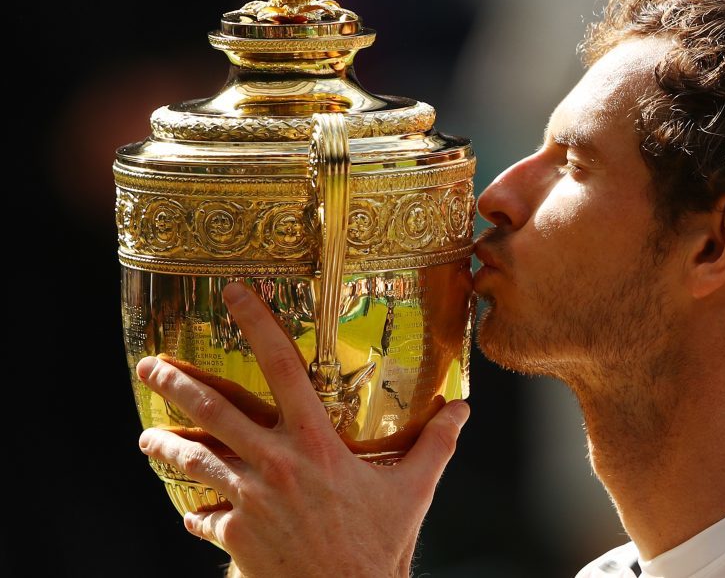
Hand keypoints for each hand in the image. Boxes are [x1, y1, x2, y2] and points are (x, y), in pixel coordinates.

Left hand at [136, 281, 469, 577]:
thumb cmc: (380, 545)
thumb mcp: (415, 488)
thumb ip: (437, 443)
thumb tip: (463, 408)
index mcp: (317, 442)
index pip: (283, 368)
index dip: (257, 325)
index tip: (233, 294)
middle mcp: (276, 463)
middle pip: (215, 411)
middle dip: (175, 384)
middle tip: (147, 367)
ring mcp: (250, 500)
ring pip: (196, 460)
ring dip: (168, 445)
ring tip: (148, 438)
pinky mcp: (236, 535)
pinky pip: (207, 516)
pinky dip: (199, 510)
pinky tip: (192, 510)